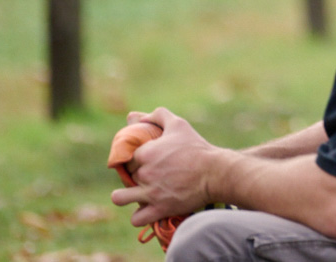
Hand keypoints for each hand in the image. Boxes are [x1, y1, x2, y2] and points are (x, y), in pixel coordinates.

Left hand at [112, 108, 223, 224]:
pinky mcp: (159, 209)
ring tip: (136, 194)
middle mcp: (144, 173)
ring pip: (120, 197)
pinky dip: (139, 215)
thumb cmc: (197, 147)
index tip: (145, 161)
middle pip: (127, 176)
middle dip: (135, 176)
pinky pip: (136, 218)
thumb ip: (157, 116)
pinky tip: (146, 208)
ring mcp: (150, 193)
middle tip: (150, 176)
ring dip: (125, 196)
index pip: (126, 158)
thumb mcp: (179, 124)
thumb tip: (136, 117)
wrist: (216, 172)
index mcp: (146, 152)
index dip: (134, 160)